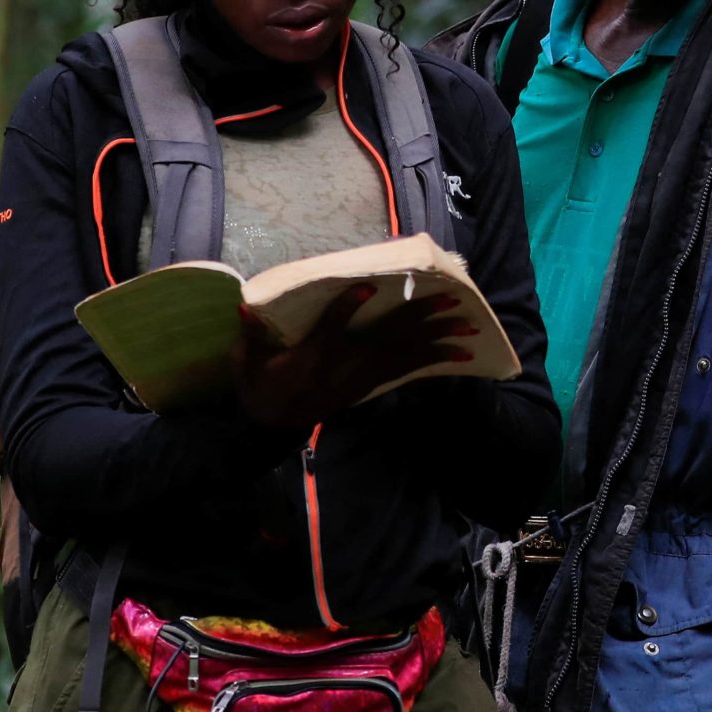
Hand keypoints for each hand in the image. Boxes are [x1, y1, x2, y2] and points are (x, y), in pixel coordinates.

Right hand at [233, 285, 473, 429]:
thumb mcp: (247, 364)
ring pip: (405, 354)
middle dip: (421, 317)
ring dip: (439, 337)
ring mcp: (362, 377)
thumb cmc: (261, 386)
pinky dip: (436, 359)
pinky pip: (408, 370)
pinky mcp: (371, 383)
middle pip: (387, 339)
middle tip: (451, 297)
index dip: (349, 306)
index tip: (368, 286)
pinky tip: (461, 354)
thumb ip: (250, 337)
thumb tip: (242, 307)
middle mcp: (345, 366)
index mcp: (314, 356)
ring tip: (469, 325)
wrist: (274, 426)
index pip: (332, 327)